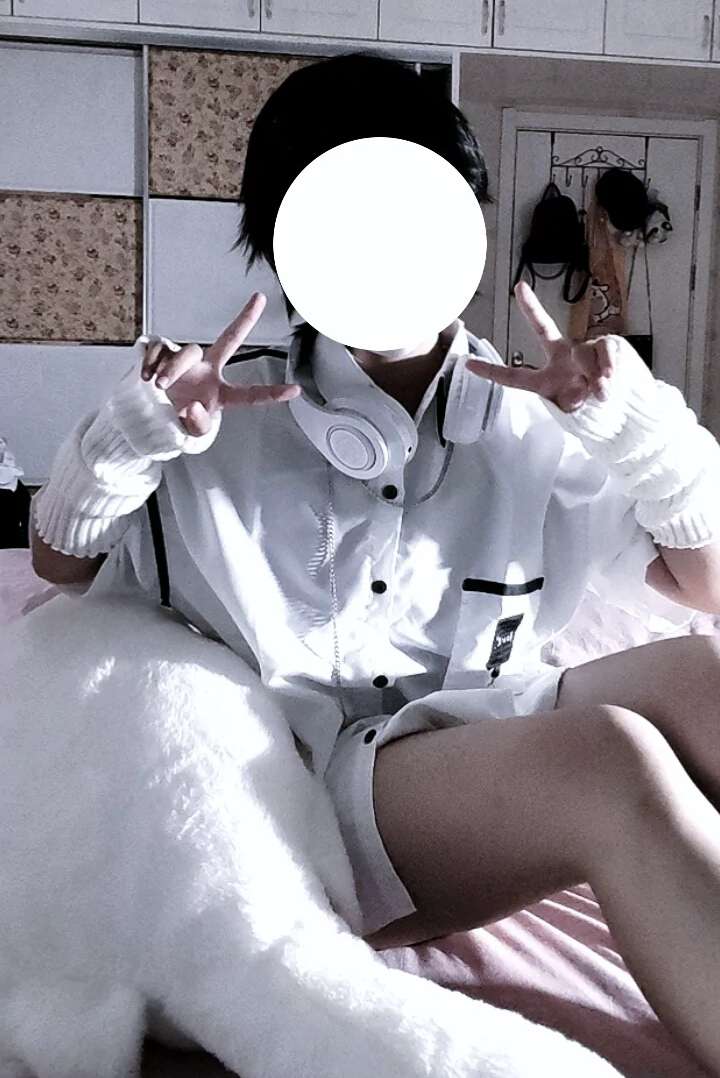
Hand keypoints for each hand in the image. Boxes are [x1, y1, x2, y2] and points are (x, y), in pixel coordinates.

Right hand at [141, 292, 300, 435]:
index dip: (272, 394)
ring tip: (159, 385)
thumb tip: (194, 406)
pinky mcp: (163, 351)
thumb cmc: (174, 421)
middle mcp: (207, 371)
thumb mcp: (189, 434)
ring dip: (172, 370)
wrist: (144, 416)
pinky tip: (145, 377)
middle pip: (228, 340)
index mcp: (219, 393)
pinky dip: (151, 364)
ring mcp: (186, 359)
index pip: (249, 394)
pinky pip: (160, 349)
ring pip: (188, 352)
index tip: (295, 390)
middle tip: (260, 299)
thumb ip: (198, 425)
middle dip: (245, 319)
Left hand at [466, 282, 642, 413]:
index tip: (468, 364)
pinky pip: (605, 350)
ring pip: (582, 354)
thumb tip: (592, 382)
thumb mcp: (577, 413)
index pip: (515, 376)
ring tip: (601, 393)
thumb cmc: (598, 416)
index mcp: (547, 379)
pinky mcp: (610, 346)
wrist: (629, 414)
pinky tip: (612, 379)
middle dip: (532, 308)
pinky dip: (608, 366)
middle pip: (544, 329)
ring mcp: (585, 350)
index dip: (492, 371)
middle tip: (519, 288)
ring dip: (594, 375)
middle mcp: (563, 358)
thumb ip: (576, 398)